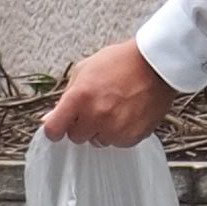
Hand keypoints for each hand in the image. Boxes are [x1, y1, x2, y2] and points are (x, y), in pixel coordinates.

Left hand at [42, 37, 177, 143]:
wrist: (155, 65)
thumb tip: (51, 118)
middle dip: (82, 125)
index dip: (55, 128)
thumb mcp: (85, 70)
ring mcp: (115, 128)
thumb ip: (66, 97)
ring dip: (102, 130)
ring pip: (98, 141)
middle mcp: (96, 115)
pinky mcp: (132, 136)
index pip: (54, 129)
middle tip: (95, 108)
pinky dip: (120, 133)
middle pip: (76, 137)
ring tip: (114, 109)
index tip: (58, 126)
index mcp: (80, 97)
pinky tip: (126, 114)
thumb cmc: (122, 62)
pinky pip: (118, 143)